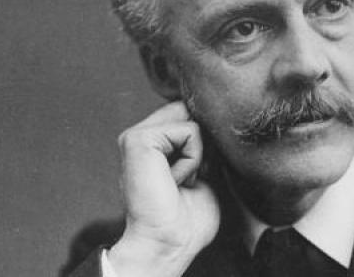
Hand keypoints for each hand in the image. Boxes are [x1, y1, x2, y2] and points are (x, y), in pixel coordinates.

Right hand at [107, 101, 220, 276]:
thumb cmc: (188, 218)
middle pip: (190, 110)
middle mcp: (142, 134)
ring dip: (198, 154)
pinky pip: (189, 131)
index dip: (205, 139)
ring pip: (191, 119)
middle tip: (189, 177)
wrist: (170, 243)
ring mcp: (137, 135)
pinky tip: (176, 180)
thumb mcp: (203, 169)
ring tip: (180, 180)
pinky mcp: (138, 139)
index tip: (195, 174)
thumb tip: (216, 118)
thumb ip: (202, 141)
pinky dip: (192, 159)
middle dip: (202, 143)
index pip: (189, 112)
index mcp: (154, 141)